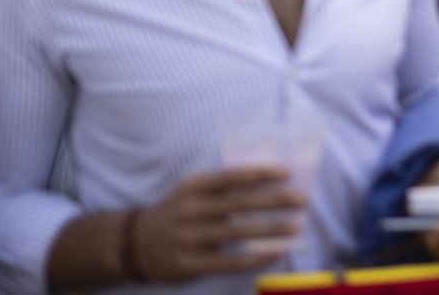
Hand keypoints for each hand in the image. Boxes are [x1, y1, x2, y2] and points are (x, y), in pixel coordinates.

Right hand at [130, 167, 305, 281]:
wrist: (135, 245)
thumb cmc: (177, 212)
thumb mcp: (191, 192)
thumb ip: (221, 187)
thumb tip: (269, 183)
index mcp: (192, 186)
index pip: (230, 177)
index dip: (259, 174)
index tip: (287, 173)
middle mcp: (190, 210)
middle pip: (239, 204)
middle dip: (275, 201)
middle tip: (303, 200)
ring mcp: (189, 238)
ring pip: (238, 234)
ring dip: (271, 230)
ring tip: (297, 227)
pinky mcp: (190, 264)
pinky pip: (230, 262)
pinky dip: (256, 258)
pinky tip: (276, 253)